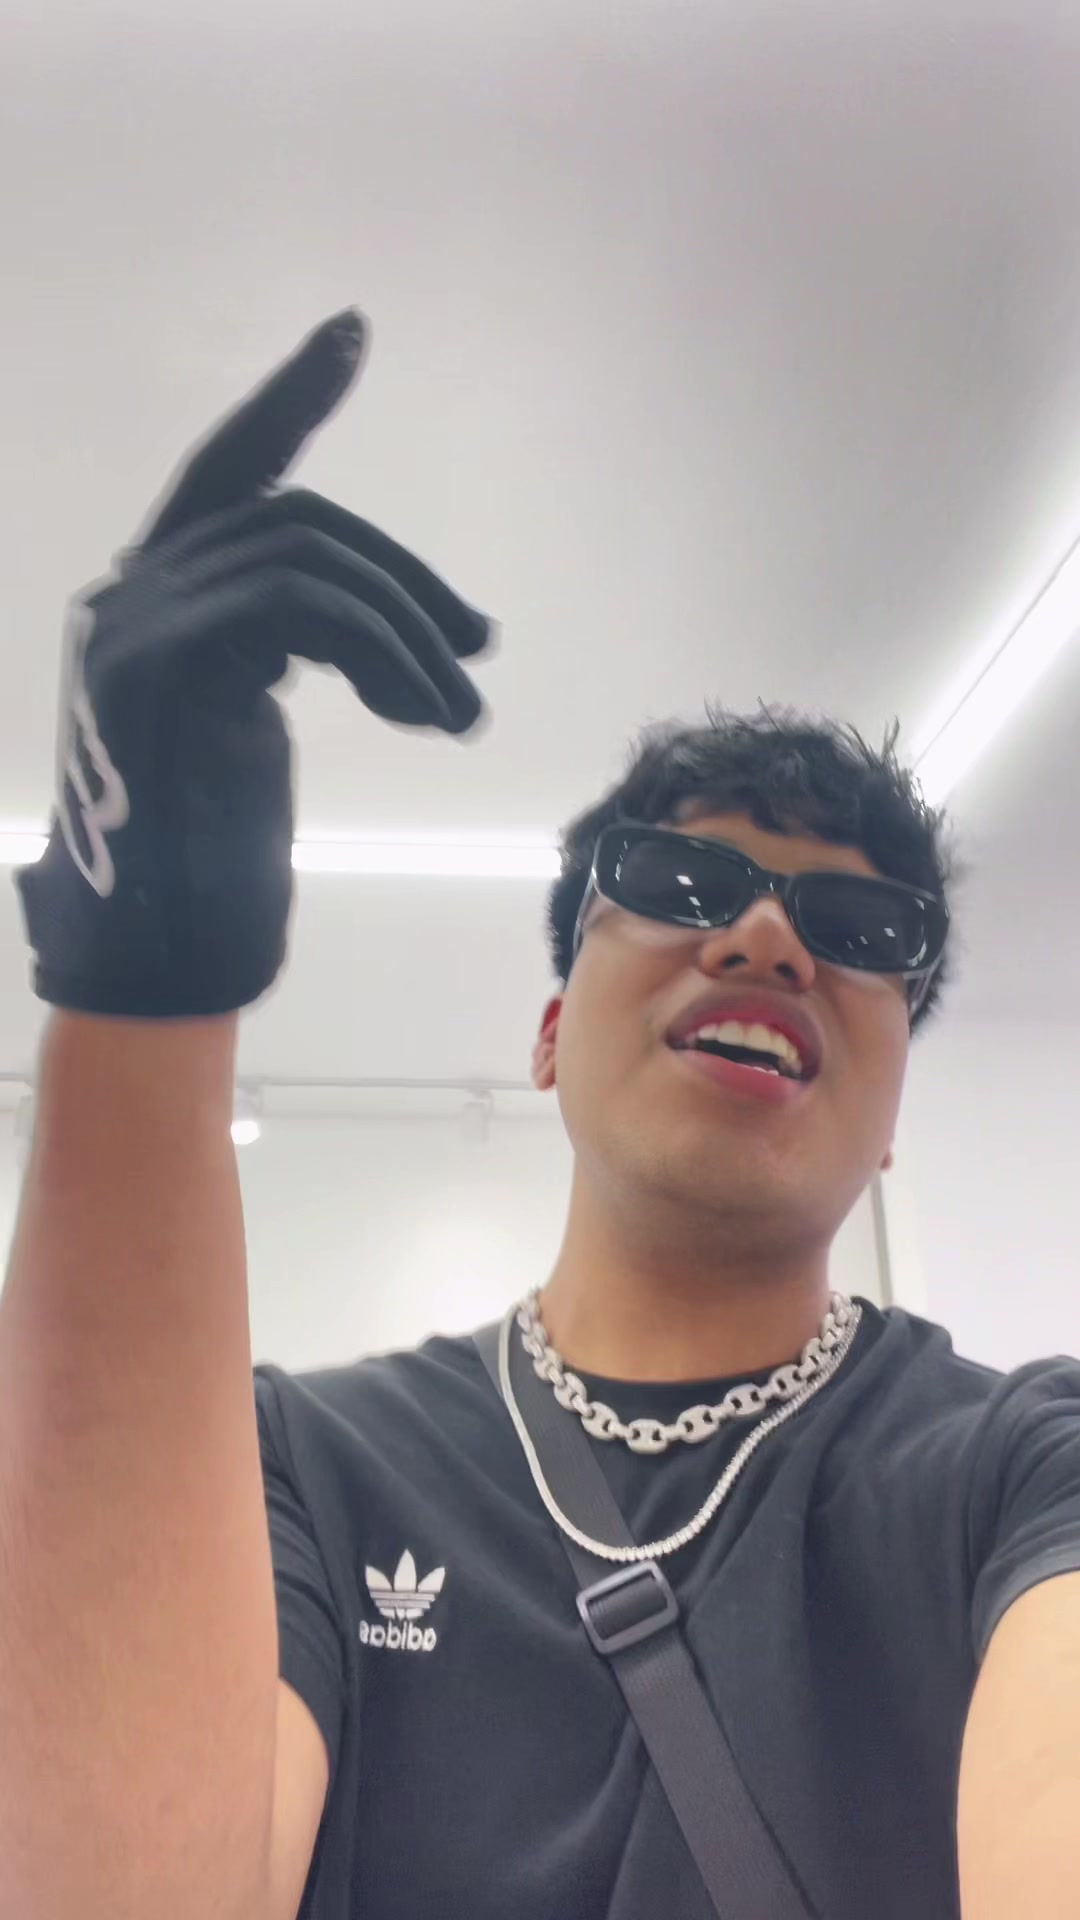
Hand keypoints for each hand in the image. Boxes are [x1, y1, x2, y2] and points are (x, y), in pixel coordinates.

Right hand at [17, 309, 492, 1016]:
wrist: (159, 960)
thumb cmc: (213, 864)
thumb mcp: (252, 730)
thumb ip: (285, 650)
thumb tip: (387, 626)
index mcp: (156, 600)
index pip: (231, 470)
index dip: (291, 398)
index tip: (353, 332)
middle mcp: (133, 593)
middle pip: (297, 520)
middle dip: (406, 581)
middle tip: (477, 651)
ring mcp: (134, 624)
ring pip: (307, 559)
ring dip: (408, 633)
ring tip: (460, 710)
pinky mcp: (155, 665)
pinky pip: (296, 605)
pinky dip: (378, 647)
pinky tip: (414, 706)